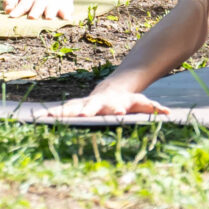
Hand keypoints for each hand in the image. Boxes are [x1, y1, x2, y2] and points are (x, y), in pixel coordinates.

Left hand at [2, 0, 78, 20]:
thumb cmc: (33, 2)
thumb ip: (11, 2)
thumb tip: (7, 10)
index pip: (23, 4)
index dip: (18, 10)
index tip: (11, 16)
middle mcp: (42, 0)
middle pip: (38, 5)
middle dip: (35, 10)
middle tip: (32, 17)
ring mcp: (54, 3)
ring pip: (52, 7)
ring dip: (50, 12)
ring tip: (49, 18)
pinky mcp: (65, 7)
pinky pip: (66, 10)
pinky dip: (66, 14)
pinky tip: (67, 19)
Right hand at [46, 88, 170, 119]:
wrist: (112, 90)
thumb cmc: (128, 102)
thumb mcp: (142, 104)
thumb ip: (153, 108)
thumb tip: (169, 113)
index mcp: (115, 103)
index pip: (117, 106)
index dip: (118, 110)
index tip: (119, 113)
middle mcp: (98, 102)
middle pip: (92, 106)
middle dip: (87, 110)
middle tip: (83, 114)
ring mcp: (85, 104)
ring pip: (72, 108)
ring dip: (62, 113)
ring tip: (47, 116)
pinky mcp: (75, 108)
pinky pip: (63, 112)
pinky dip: (53, 115)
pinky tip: (39, 118)